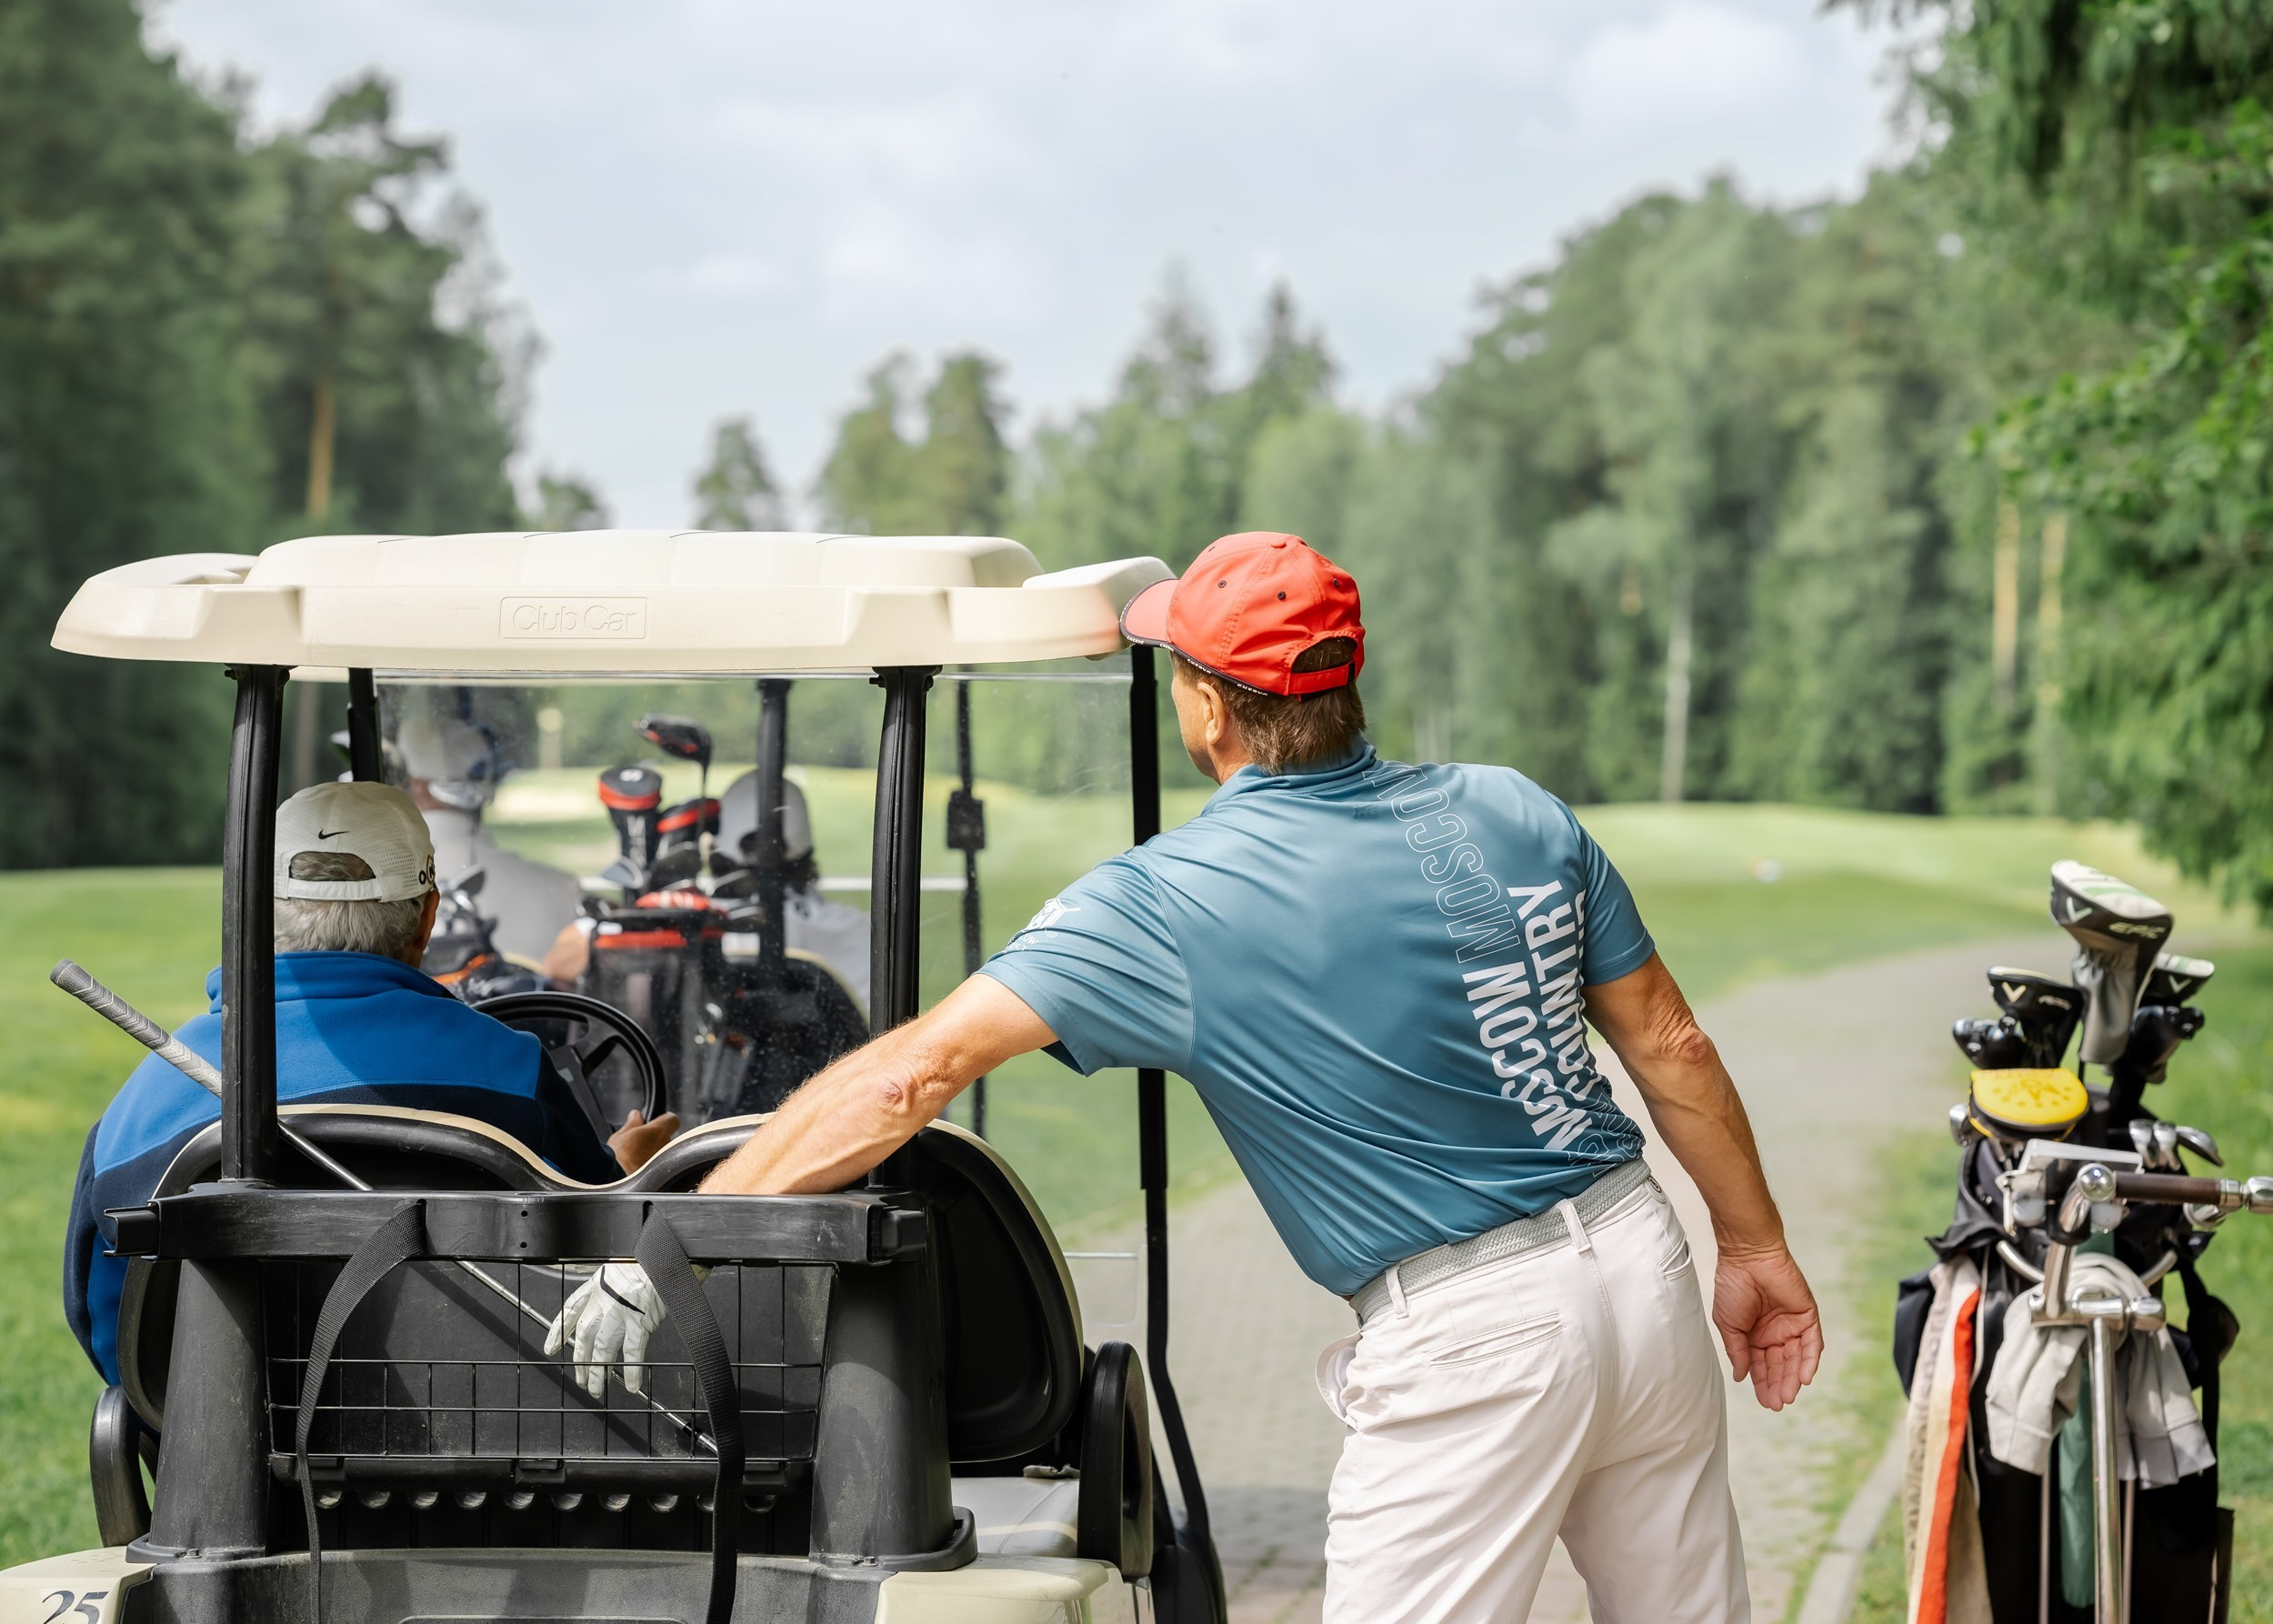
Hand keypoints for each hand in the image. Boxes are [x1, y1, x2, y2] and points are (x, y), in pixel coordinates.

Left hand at [544, 1261, 666, 1396]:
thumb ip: (614, 1286)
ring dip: (598, 1373)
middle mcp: (605, 1300)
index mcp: (598, 1284)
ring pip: (603, 1350)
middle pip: (585, 1337)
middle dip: (581, 1361)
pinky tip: (631, 1385)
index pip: (570, 1310)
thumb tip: (617, 1301)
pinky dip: (631, 1371)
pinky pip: (633, 1353)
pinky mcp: (641, 1322)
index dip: (559, 1331)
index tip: (552, 1347)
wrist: (667, 1252)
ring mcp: (621, 1313)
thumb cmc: (648, 1258)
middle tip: (581, 1379)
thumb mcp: (621, 1265)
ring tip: (597, 1389)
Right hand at [609, 1109, 678, 1173]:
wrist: (616, 1183)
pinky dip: (653, 1165)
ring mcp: (666, 1161)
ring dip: (654, 1152)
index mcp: (658, 1131)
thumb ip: (632, 1123)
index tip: (656, 1121)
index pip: (672, 1119)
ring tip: (637, 1157)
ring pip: (663, 1152)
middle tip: (641, 1141)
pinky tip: (639, 1167)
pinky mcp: (663, 1174)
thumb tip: (636, 1116)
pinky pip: (660, 1165)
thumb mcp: (620, 1135)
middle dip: (655, 1138)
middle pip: (666, 1137)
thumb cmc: (617, 1160)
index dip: (664, 1120)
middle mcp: (666, 1145)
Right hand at [1712, 1244, 1822, 1410]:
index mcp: (1755, 1335)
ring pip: (1796, 1359)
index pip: (1762, 1366)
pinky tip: (1803, 1378)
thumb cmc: (1732, 1286)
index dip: (1762, 1384)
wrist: (1747, 1258)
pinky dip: (1809, 1361)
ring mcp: (1792, 1325)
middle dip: (1778, 1385)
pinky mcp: (1807, 1316)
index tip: (1764, 1402)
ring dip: (1793, 1378)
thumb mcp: (1728, 1324)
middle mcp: (1775, 1333)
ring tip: (1787, 1396)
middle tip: (1776, 1404)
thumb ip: (1737, 1351)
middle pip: (1780, 1366)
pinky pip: (1812, 1343)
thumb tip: (1741, 1377)